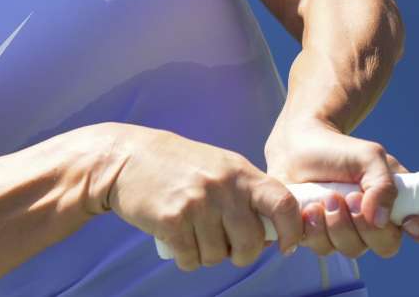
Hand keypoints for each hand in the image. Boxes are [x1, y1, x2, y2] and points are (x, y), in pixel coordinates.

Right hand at [102, 125, 304, 271]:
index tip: (287, 246)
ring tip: (193, 233)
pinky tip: (177, 239)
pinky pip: (191, 259)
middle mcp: (222, 187)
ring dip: (207, 254)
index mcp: (240, 172)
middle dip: (241, 254)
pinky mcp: (172, 220)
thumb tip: (276, 230)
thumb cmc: (178, 165)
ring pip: (218, 255)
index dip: (292, 230)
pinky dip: (186, 258)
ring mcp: (197, 203)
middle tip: (227, 246)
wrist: (126, 158)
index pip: (283, 203)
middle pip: (251, 242)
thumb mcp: (219, 166)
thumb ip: (247, 191)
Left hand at [264, 116, 418, 258]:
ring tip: (325, 197)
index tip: (410, 221)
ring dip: (338, 224)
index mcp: (399, 204)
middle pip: (387, 246)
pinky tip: (309, 208)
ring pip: (353, 250)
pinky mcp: (320, 237)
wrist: (298, 147)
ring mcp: (348, 233)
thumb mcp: (369, 156)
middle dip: (368, 226)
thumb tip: (380, 219)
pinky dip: (315, 229)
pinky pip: (323, 248)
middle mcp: (377, 224)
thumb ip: (383, 184)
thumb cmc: (340, 150)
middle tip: (350, 197)